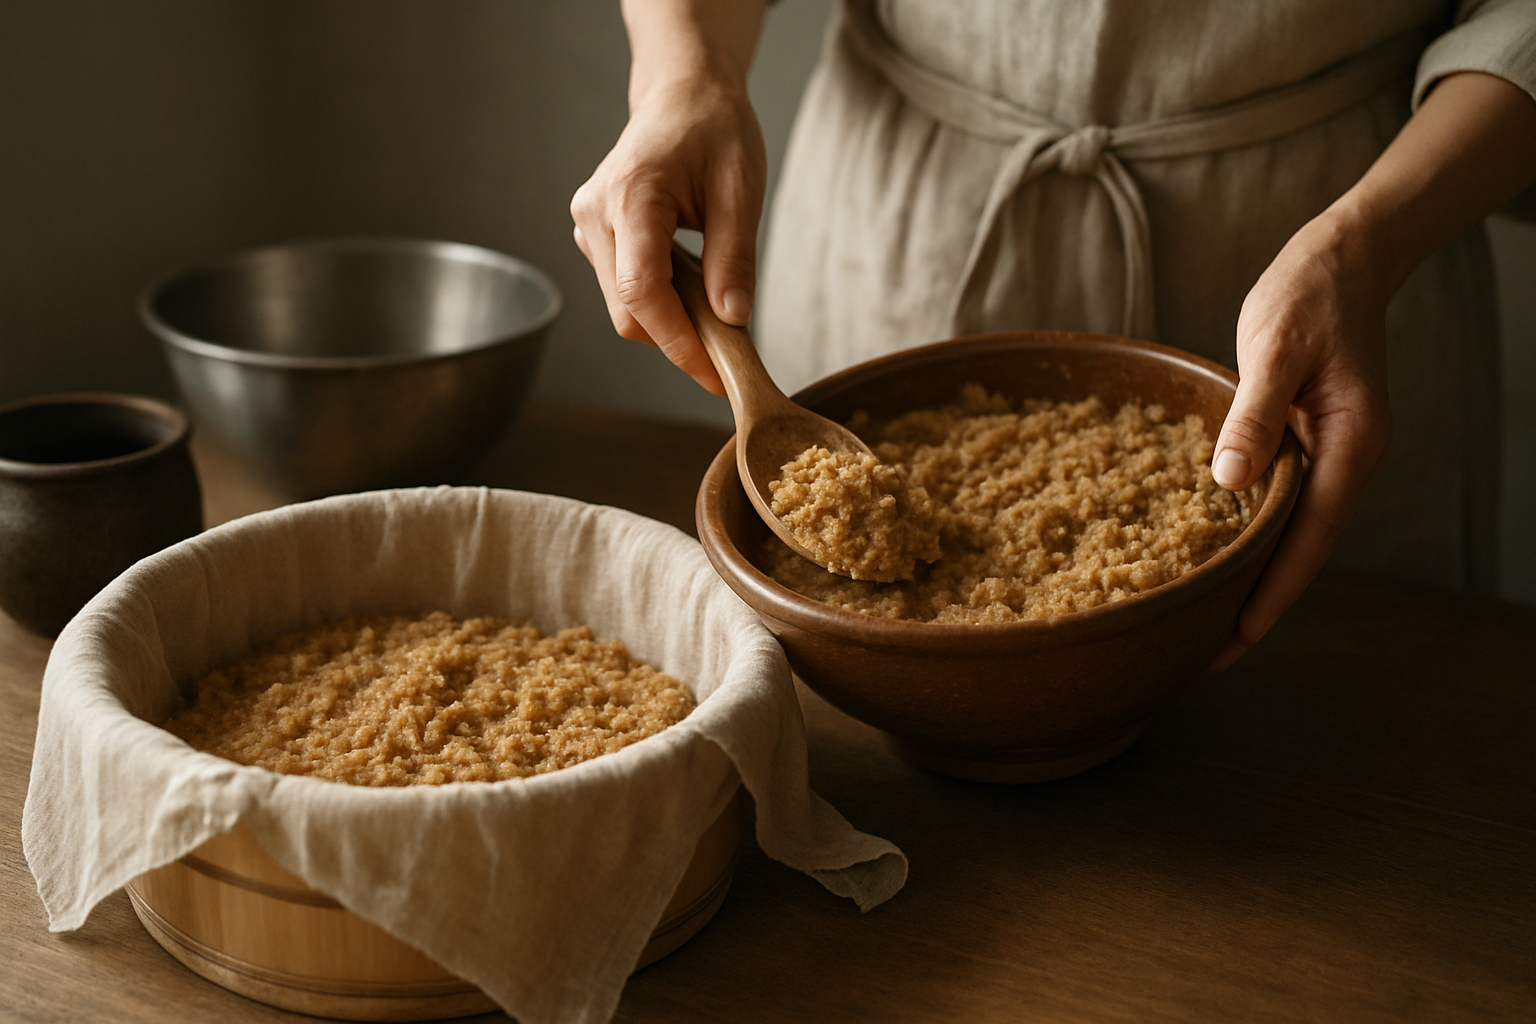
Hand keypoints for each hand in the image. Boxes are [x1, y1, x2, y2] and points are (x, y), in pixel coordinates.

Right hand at [570, 72, 765, 395]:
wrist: (683, 95)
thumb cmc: (713, 129)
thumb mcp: (740, 190)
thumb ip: (734, 258)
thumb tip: (732, 320)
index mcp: (630, 197)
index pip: (642, 293)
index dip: (678, 343)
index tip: (716, 375)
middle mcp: (595, 215)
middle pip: (629, 312)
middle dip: (679, 342)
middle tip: (731, 355)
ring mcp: (589, 227)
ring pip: (625, 308)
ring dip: (670, 324)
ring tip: (717, 312)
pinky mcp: (596, 238)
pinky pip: (625, 290)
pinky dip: (661, 305)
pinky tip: (694, 291)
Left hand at [1207, 212, 1392, 670]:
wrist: (1345, 258)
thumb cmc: (1310, 295)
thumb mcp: (1277, 347)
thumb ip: (1254, 413)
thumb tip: (1230, 481)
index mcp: (1350, 445)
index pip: (1308, 540)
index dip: (1271, 594)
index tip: (1235, 641)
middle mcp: (1348, 459)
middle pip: (1303, 549)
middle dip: (1259, 602)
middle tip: (1205, 653)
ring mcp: (1332, 452)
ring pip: (1293, 530)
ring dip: (1256, 574)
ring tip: (1207, 620)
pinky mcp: (1310, 440)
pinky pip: (1284, 502)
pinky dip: (1255, 534)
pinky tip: (1220, 554)